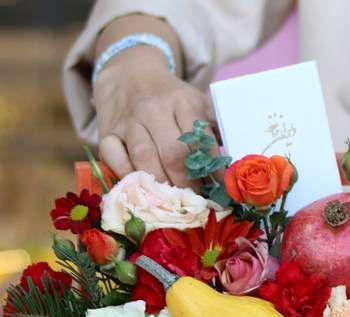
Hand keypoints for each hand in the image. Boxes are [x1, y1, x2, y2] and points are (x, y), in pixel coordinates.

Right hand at [94, 45, 216, 187]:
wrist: (129, 73)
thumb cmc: (171, 98)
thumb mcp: (196, 103)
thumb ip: (213, 129)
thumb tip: (232, 164)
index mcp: (183, 102)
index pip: (200, 140)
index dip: (211, 168)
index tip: (218, 188)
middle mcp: (154, 109)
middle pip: (172, 153)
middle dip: (187, 182)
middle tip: (195, 201)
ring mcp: (129, 121)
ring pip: (143, 157)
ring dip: (160, 184)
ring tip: (172, 201)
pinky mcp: (107, 131)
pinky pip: (112, 155)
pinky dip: (125, 174)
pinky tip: (139, 187)